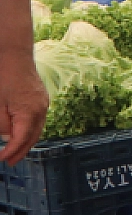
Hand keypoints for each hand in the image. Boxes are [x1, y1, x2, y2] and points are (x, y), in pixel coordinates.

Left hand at [0, 49, 46, 165]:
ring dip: (27, 141)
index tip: (1, 159)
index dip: (11, 151)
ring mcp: (43, 102)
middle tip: (10, 161)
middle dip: (21, 150)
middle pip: (33, 137)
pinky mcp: (40, 97)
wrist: (14, 53)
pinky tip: (21, 131)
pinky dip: (30, 129)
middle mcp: (41, 109)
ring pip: (37, 128)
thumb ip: (2, 124)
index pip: (21, 139)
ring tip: (15, 150)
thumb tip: (6, 136)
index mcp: (30, 112)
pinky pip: (37, 119)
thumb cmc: (3, 76)